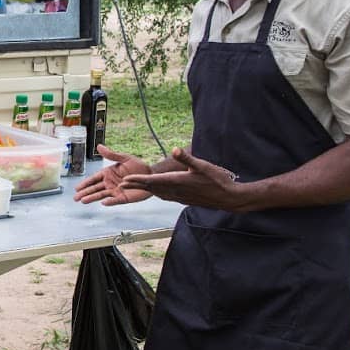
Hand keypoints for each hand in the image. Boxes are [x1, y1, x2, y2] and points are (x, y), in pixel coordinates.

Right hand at [73, 145, 153, 204]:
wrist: (151, 175)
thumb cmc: (138, 166)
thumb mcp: (124, 158)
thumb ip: (111, 154)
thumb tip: (99, 146)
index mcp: (108, 173)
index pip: (94, 179)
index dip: (85, 183)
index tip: (77, 188)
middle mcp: (110, 183)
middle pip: (95, 189)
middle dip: (85, 193)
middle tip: (75, 198)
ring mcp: (116, 191)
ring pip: (101, 195)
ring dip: (92, 198)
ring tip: (83, 201)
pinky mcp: (124, 198)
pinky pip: (115, 200)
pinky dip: (109, 202)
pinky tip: (103, 203)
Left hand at [119, 147, 242, 208]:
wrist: (228, 198)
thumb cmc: (217, 180)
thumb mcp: (203, 165)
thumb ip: (187, 158)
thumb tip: (175, 149)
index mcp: (178, 182)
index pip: (153, 181)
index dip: (138, 180)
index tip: (125, 180)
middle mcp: (176, 191)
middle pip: (151, 188)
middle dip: (136, 186)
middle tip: (121, 185)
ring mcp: (180, 197)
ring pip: (158, 193)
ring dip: (145, 190)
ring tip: (135, 188)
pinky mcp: (184, 200)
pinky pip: (166, 197)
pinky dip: (156, 193)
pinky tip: (156, 192)